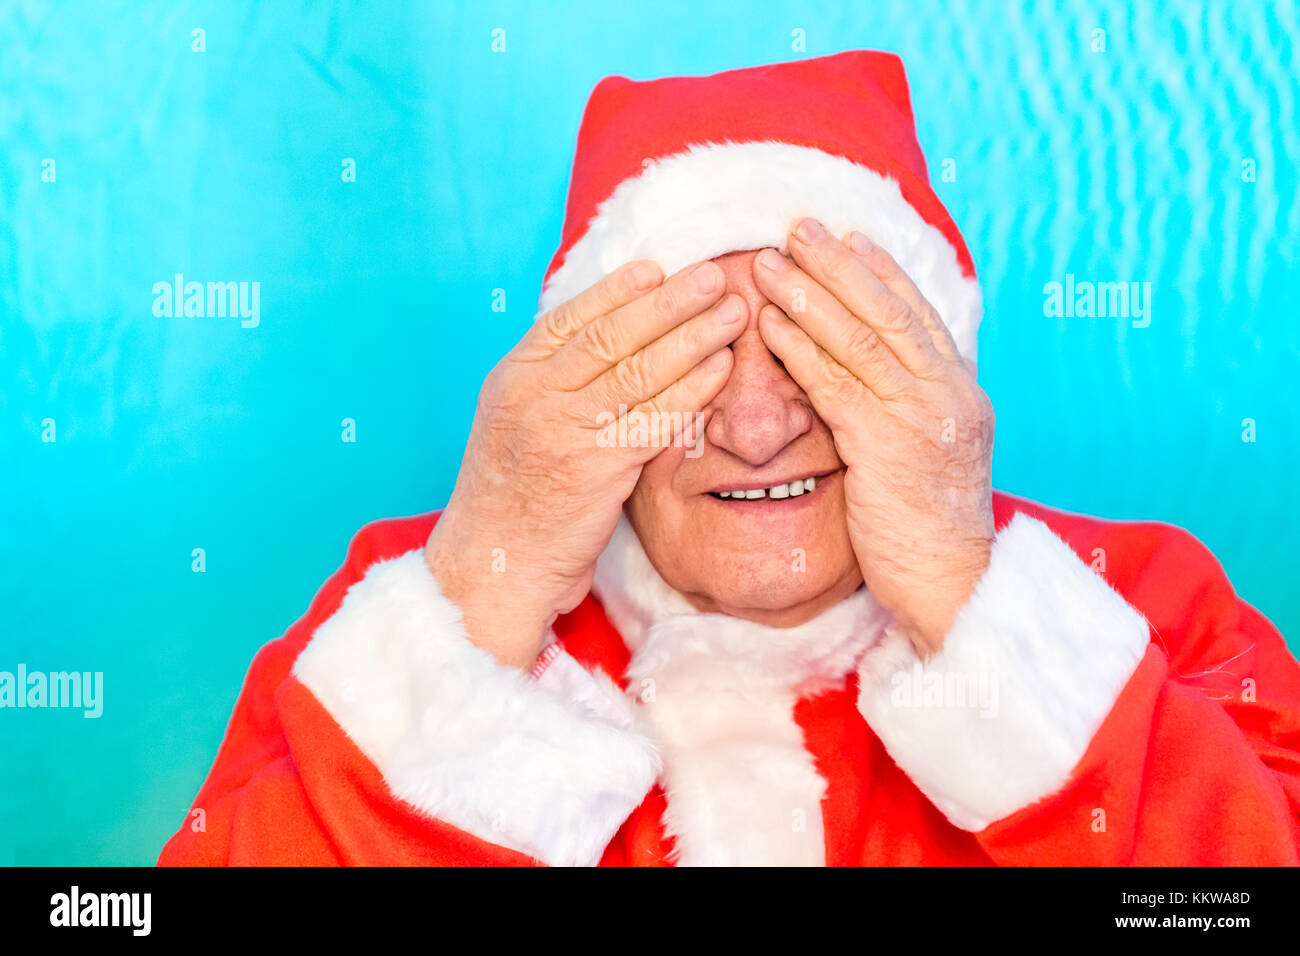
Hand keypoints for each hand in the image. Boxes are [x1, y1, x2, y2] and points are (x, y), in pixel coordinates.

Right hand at [426, 259, 743, 666]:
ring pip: (638, 371)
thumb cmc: (512, 500)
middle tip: (714, 276)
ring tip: (732, 314)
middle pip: (611, 336)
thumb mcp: (516, 426)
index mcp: (513, 378)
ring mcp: (562, 430)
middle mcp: (533, 395)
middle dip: (669, 302)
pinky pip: (654, 419)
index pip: (571, 318)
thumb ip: (556, 384)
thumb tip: (614, 340)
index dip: (618, 291)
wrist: (491, 569)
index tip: (659, 269)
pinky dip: (692, 391)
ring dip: (692, 337)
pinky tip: (720, 369)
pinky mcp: (594, 469)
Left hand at [752, 219, 994, 655]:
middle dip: (840, 264)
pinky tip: (772, 326)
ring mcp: (922, 416)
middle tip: (801, 227)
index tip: (848, 237)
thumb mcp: (931, 452)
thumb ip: (909, 406)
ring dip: (810, 295)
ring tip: (772, 263)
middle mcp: (948, 392)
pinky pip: (836, 386)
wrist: (954, 583)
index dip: (880, 272)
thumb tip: (874, 372)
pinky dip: (801, 351)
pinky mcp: (888, 446)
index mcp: (961, 390)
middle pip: (888, 311)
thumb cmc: (932, 527)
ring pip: (860, 340)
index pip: (917, 315)